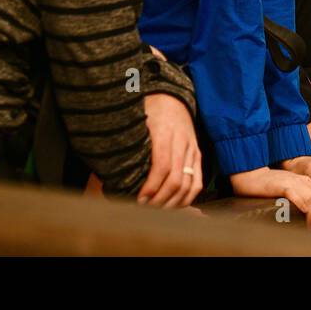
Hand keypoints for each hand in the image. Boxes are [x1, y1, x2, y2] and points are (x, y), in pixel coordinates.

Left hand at [138, 93, 203, 207]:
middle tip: (145, 210)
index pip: (162, 166)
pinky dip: (187, 198)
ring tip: (157, 212)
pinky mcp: (198, 155)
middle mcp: (182, 141)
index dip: (151, 187)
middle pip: (176, 179)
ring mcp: (192, 149)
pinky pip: (197, 182)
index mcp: (164, 131)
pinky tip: (173, 205)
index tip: (139, 200)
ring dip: (173, 203)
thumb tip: (112, 171)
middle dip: (160, 200)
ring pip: (188, 184)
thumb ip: (130, 144)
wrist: (171, 98)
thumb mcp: (137, 122)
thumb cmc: (148, 111)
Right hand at [229, 167, 310, 228]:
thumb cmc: (269, 182)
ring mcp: (293, 183)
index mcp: (306, 181)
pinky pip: (297, 196)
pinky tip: (303, 213)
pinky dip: (302, 205)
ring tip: (309, 227)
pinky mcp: (283, 186)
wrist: (253, 174)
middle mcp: (303, 181)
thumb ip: (303, 190)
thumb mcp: (291, 184)